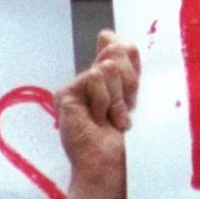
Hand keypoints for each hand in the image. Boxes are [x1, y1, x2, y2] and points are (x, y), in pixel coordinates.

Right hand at [58, 32, 137, 185]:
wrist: (111, 164)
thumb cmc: (126, 140)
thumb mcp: (134, 95)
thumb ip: (126, 64)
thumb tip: (105, 34)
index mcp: (108, 79)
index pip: (121, 46)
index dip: (133, 64)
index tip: (133, 96)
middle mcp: (90, 80)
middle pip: (118, 50)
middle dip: (129, 82)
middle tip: (124, 111)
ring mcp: (76, 87)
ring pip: (108, 66)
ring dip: (118, 98)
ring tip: (112, 120)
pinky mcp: (65, 94)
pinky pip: (94, 77)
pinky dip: (104, 100)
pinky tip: (97, 120)